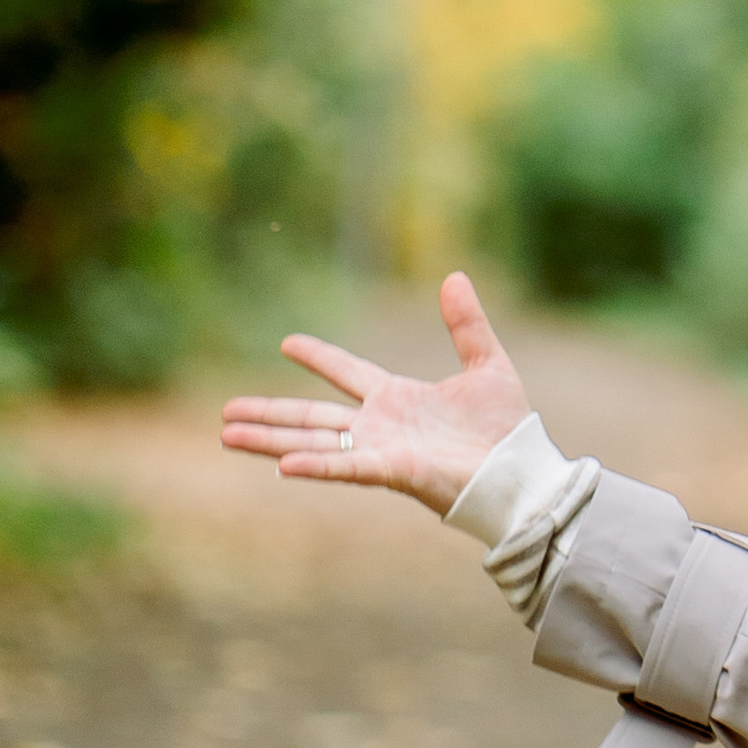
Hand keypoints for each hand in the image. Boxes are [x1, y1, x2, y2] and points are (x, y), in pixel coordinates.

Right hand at [220, 272, 530, 517]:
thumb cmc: (506, 426)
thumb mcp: (486, 363)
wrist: (520, 468)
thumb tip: (455, 276)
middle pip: (312, 415)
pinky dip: (316, 465)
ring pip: (313, 441)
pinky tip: (282, 464)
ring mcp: (380, 449)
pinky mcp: (391, 471)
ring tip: (227, 434)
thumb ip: (467, 324)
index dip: (319, 358)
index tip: (287, 342)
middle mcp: (380, 424)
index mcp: (398, 398)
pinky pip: (346, 467)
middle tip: (227, 410)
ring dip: (270, 439)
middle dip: (269, 412)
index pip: (347, 373)